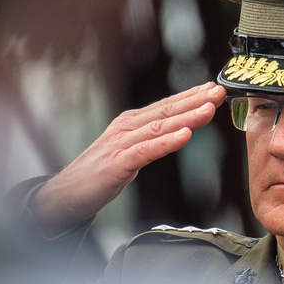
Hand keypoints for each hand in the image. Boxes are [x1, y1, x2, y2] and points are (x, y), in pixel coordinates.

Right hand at [29, 82, 226, 235]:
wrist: (63, 195)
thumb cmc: (97, 174)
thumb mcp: (129, 151)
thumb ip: (151, 140)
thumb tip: (178, 131)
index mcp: (130, 123)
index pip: (166, 106)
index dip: (191, 96)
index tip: (214, 88)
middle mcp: (126, 128)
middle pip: (167, 110)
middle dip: (195, 99)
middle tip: (219, 91)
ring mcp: (121, 144)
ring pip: (161, 126)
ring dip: (187, 116)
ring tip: (209, 108)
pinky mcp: (118, 164)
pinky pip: (147, 150)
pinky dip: (167, 142)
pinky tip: (185, 135)